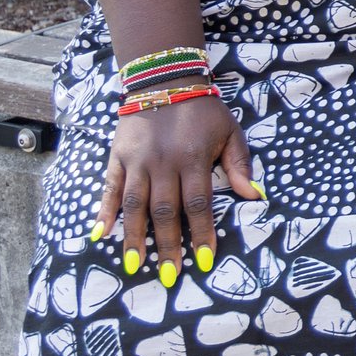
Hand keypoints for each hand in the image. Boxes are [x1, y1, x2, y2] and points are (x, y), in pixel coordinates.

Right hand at [97, 95, 258, 285]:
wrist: (164, 79)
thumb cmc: (203, 110)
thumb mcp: (230, 131)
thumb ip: (239, 165)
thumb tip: (255, 196)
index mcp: (193, 159)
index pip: (198, 204)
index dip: (202, 233)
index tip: (204, 260)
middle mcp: (163, 163)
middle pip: (165, 212)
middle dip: (168, 246)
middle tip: (169, 276)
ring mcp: (137, 161)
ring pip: (134, 205)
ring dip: (134, 237)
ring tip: (135, 264)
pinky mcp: (117, 157)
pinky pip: (109, 189)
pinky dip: (104, 212)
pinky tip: (100, 234)